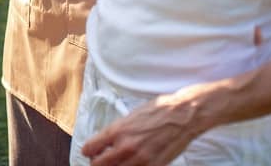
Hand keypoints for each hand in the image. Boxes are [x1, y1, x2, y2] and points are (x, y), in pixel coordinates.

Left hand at [79, 90, 200, 165]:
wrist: (182, 116)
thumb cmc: (158, 111)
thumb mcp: (130, 117)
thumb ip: (117, 131)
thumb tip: (106, 142)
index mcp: (116, 130)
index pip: (90, 148)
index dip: (88, 152)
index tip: (90, 152)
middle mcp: (125, 146)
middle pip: (99, 165)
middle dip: (97, 163)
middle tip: (100, 160)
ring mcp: (140, 159)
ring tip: (116, 162)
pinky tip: (132, 164)